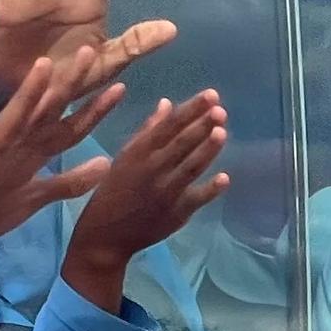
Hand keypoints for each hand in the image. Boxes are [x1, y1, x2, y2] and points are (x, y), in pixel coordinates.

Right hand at [65, 90, 229, 275]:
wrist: (105, 236)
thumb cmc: (113, 190)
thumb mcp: (125, 157)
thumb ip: (147, 131)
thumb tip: (168, 104)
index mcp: (137, 152)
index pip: (169, 126)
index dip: (191, 110)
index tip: (211, 95)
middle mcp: (152, 169)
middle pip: (181, 143)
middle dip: (202, 125)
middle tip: (220, 109)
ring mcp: (165, 192)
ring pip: (191, 167)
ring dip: (207, 150)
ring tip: (222, 132)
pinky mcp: (176, 214)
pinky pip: (196, 198)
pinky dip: (210, 189)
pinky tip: (225, 177)